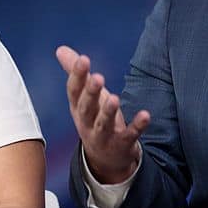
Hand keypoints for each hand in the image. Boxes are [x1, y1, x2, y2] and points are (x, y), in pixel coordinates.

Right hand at [56, 45, 149, 182]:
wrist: (105, 158)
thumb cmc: (95, 119)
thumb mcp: (85, 97)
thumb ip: (77, 74)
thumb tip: (61, 49)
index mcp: (78, 108)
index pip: (74, 91)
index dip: (77, 76)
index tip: (84, 59)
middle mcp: (87, 123)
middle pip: (86, 108)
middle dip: (91, 94)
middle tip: (97, 78)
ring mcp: (104, 136)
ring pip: (103, 124)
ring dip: (108, 112)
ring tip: (115, 98)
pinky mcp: (122, 144)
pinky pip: (129, 136)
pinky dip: (137, 126)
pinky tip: (146, 115)